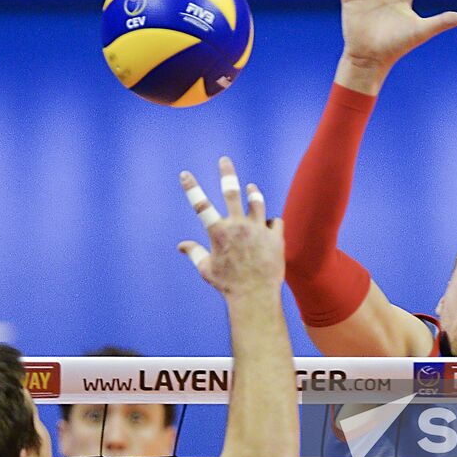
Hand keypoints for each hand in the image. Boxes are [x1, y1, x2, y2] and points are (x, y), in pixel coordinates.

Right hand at [178, 156, 284, 296]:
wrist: (255, 296)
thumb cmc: (227, 284)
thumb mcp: (206, 269)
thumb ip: (194, 253)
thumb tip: (181, 245)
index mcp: (218, 233)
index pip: (201, 206)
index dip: (191, 188)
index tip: (184, 174)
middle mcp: (238, 226)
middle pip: (232, 192)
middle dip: (226, 174)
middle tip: (224, 160)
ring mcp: (258, 229)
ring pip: (257, 201)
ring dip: (253, 194)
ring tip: (251, 190)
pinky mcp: (275, 236)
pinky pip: (274, 220)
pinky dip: (270, 223)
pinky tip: (267, 228)